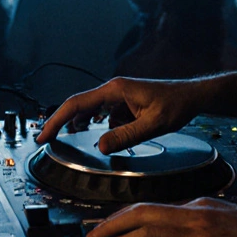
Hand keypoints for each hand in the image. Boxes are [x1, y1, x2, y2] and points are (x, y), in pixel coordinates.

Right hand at [35, 77, 202, 153]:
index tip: (44, 134)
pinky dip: (102, 127)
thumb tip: (100, 146)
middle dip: (62, 123)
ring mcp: (118, 96)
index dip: (57, 119)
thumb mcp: (152, 125)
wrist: (192, 97)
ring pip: (92, 112)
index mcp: (115, 90)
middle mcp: (113, 90)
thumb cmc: (175, 105)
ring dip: (83, 125)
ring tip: (72, 140)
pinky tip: (109, 136)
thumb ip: (126, 136)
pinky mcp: (124, 103)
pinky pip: (106, 116)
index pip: (77, 104)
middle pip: (79, 106)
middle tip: (47, 140)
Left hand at [86, 198, 236, 236]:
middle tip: (91, 235)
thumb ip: (200, 221)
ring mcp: (200, 232)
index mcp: (199, 205)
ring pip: (148, 230)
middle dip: (111, 224)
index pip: (151, 207)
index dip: (123, 216)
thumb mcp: (226, 220)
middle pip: (142, 213)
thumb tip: (174, 230)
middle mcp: (195, 213)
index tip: (106, 225)